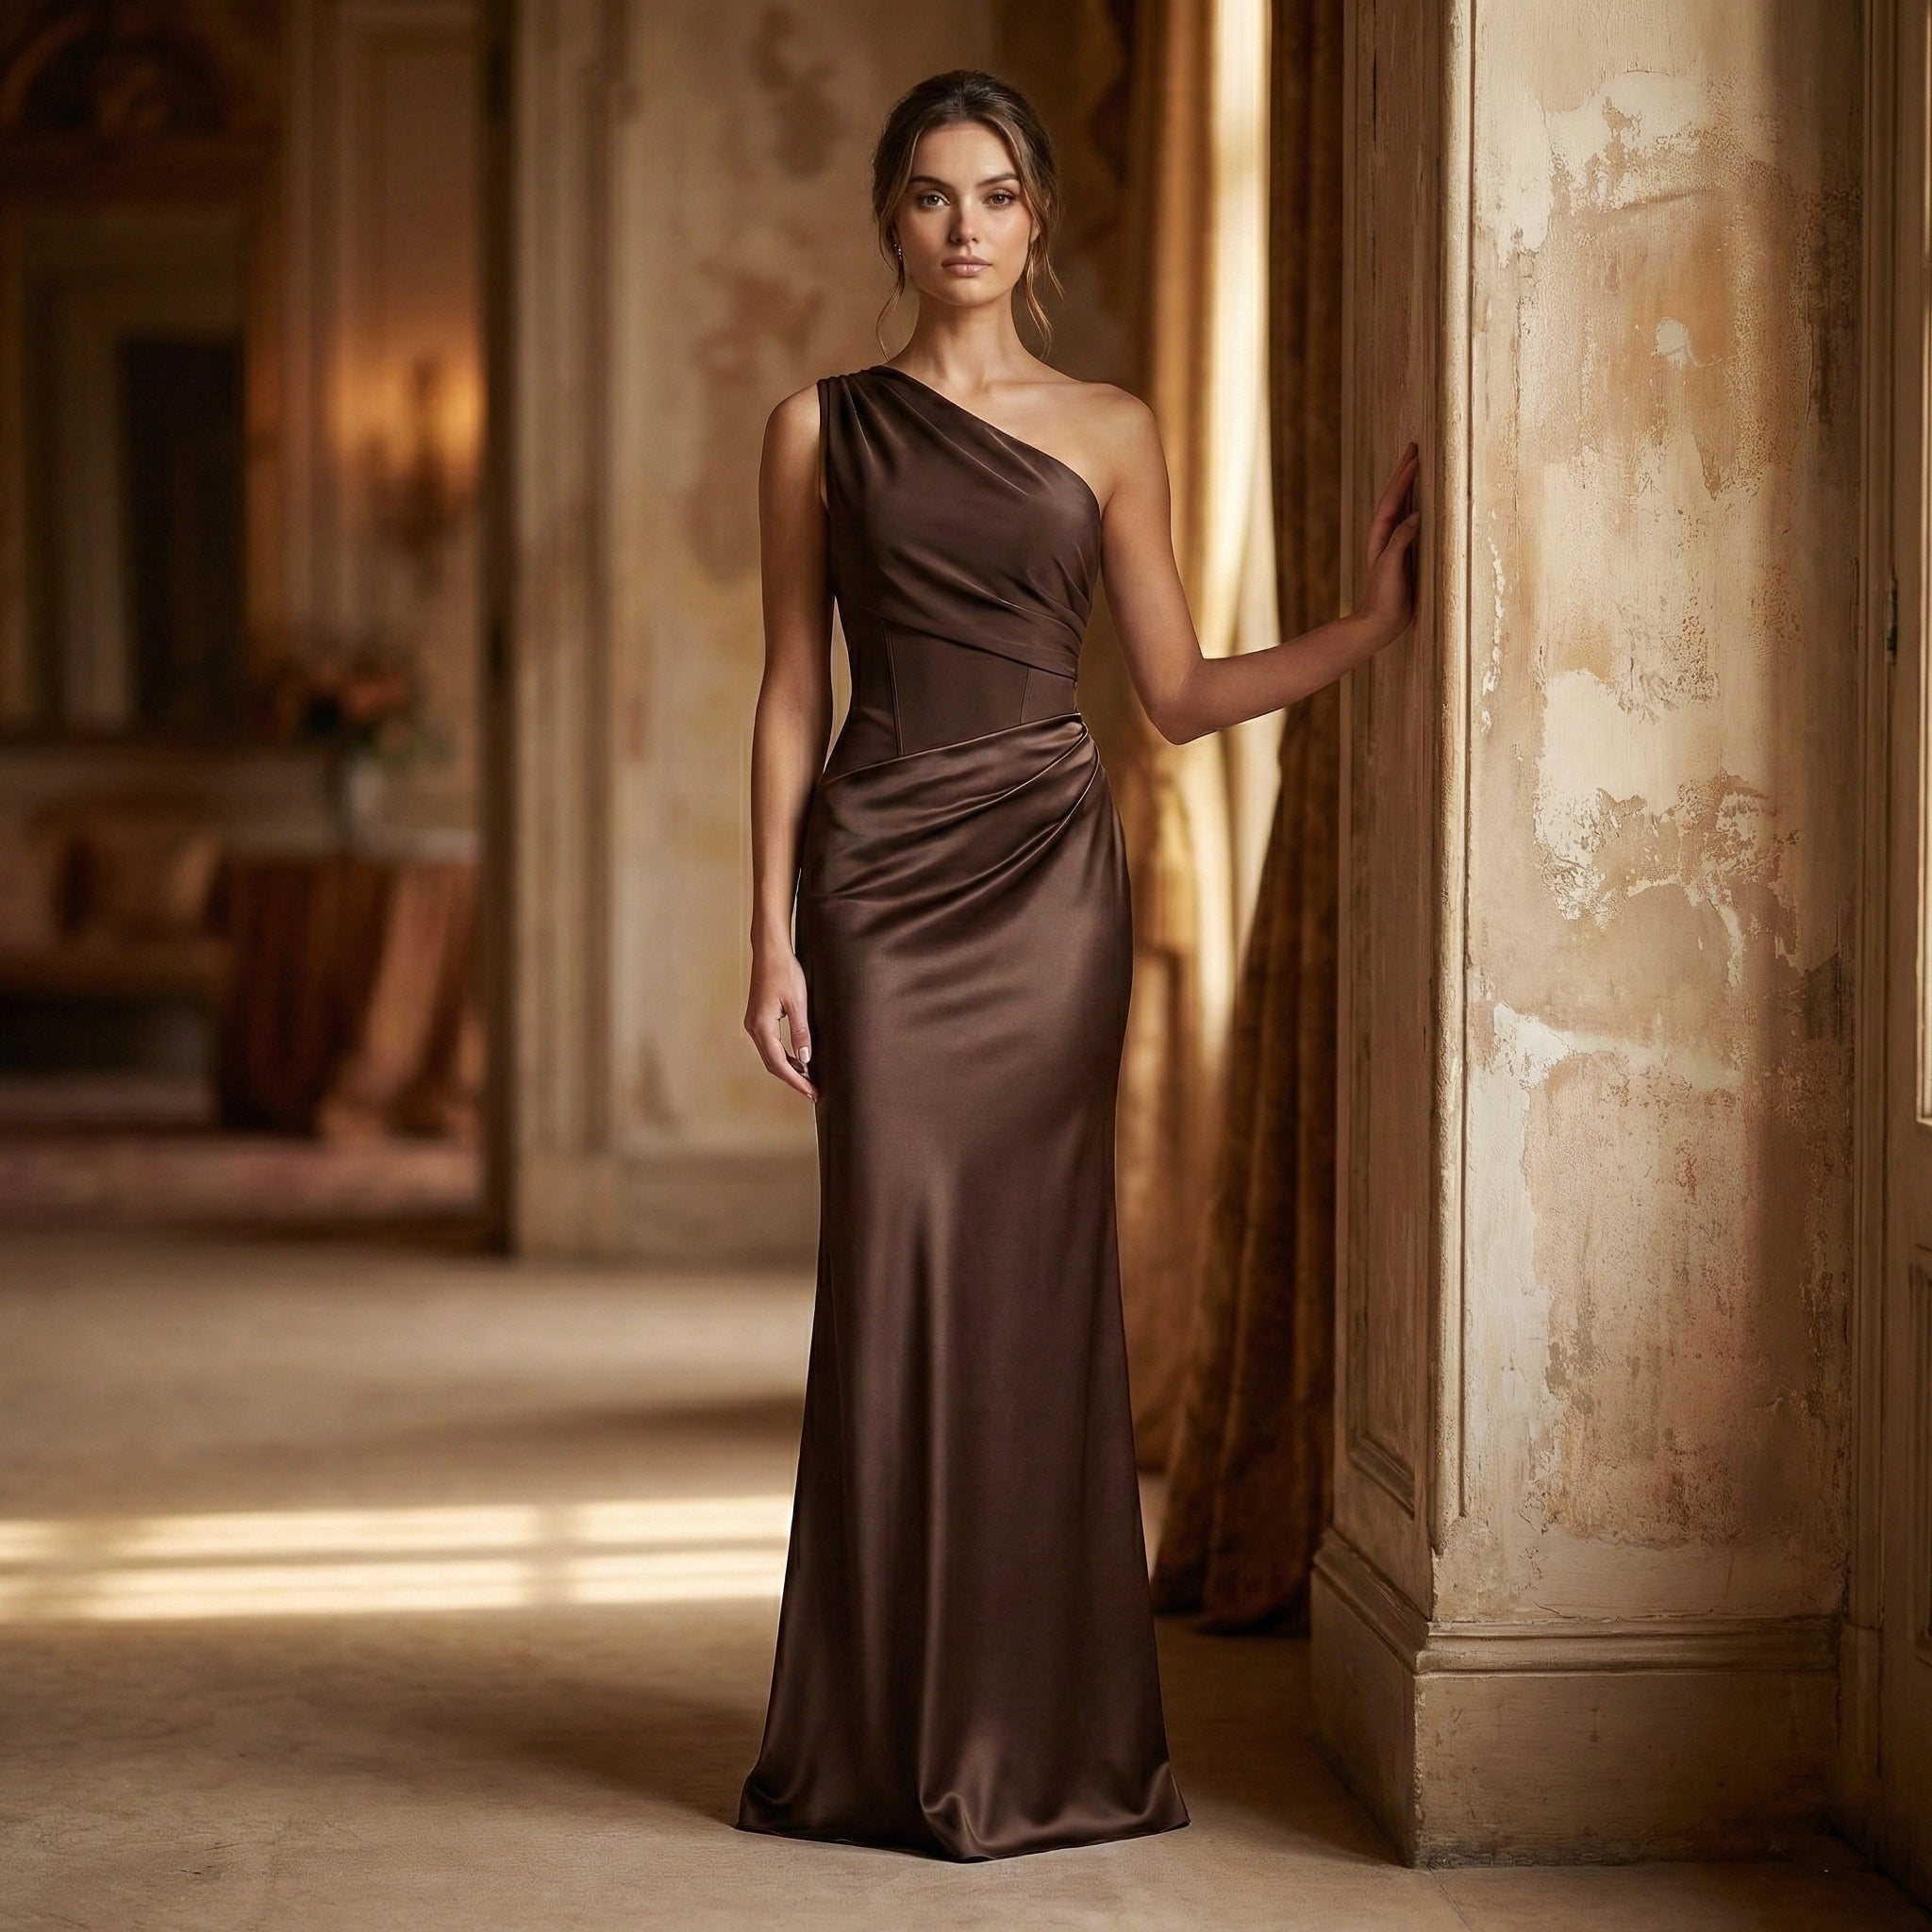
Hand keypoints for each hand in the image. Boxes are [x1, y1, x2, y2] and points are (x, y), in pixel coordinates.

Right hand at [745, 946, 815, 1098]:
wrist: (770, 950)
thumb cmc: (784, 971)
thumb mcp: (798, 1003)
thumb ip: (801, 1033)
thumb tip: (805, 1060)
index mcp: (762, 1026)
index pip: (779, 1063)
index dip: (796, 1080)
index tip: (811, 1091)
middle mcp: (753, 1028)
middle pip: (772, 1063)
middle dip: (792, 1078)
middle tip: (812, 1090)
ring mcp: (754, 1023)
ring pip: (770, 1055)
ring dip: (788, 1068)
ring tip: (808, 1077)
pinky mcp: (758, 1017)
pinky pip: (769, 1044)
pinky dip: (783, 1055)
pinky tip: (797, 1057)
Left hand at [1351, 443, 1420, 648]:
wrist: (1378, 624)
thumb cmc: (1383, 598)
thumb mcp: (1391, 568)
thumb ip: (1401, 542)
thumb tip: (1415, 516)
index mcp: (1380, 536)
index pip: (1393, 499)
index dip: (1403, 477)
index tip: (1415, 455)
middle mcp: (1386, 536)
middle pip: (1396, 496)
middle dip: (1404, 472)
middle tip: (1414, 447)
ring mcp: (1395, 544)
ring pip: (1403, 506)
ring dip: (1410, 485)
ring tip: (1419, 464)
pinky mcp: (1405, 554)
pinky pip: (1412, 522)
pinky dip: (1418, 505)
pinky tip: (1425, 500)